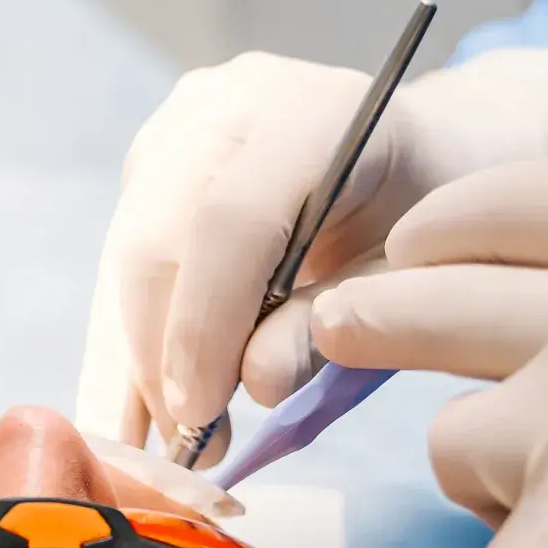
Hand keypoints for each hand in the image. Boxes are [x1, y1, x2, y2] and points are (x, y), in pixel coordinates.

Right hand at [74, 47, 547, 460]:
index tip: (199, 414)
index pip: (231, 220)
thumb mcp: (400, 282)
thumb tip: (251, 385)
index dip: (205, 325)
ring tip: (170, 438)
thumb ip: (328, 327)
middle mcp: (230, 102)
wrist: (423, 153)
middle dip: (161, 354)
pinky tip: (145, 407)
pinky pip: (124, 258)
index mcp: (312, 112)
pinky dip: (134, 337)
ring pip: (126, 254)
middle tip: (186, 445)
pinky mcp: (153, 157)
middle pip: (158, 238)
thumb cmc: (423, 222)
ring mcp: (181, 124)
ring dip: (138, 356)